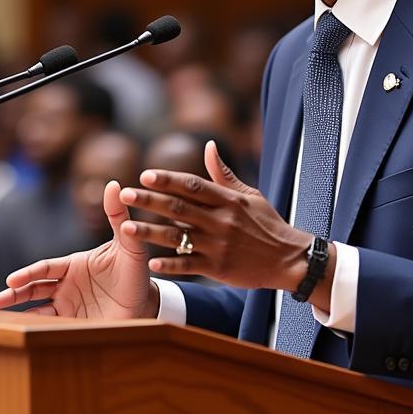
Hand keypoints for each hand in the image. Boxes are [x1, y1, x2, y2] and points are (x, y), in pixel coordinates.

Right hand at [0, 181, 158, 318]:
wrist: (147, 304)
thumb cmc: (136, 271)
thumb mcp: (128, 243)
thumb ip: (118, 216)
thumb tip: (114, 183)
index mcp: (74, 264)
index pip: (45, 268)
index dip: (28, 274)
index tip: (12, 280)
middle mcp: (66, 284)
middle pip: (34, 287)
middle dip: (14, 293)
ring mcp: (68, 304)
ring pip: (37, 307)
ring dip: (19, 311)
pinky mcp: (74, 323)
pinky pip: (52, 325)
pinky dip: (37, 328)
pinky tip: (25, 331)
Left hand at [117, 141, 315, 295]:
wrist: (288, 259)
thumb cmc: (267, 223)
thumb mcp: (250, 194)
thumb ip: (223, 173)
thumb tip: (207, 145)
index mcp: (228, 200)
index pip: (193, 185)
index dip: (168, 179)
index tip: (145, 174)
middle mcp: (221, 221)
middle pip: (179, 208)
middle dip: (150, 200)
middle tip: (124, 193)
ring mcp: (218, 245)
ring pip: (178, 237)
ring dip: (150, 232)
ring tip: (126, 227)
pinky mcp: (218, 268)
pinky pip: (189, 266)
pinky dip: (169, 264)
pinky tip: (149, 260)